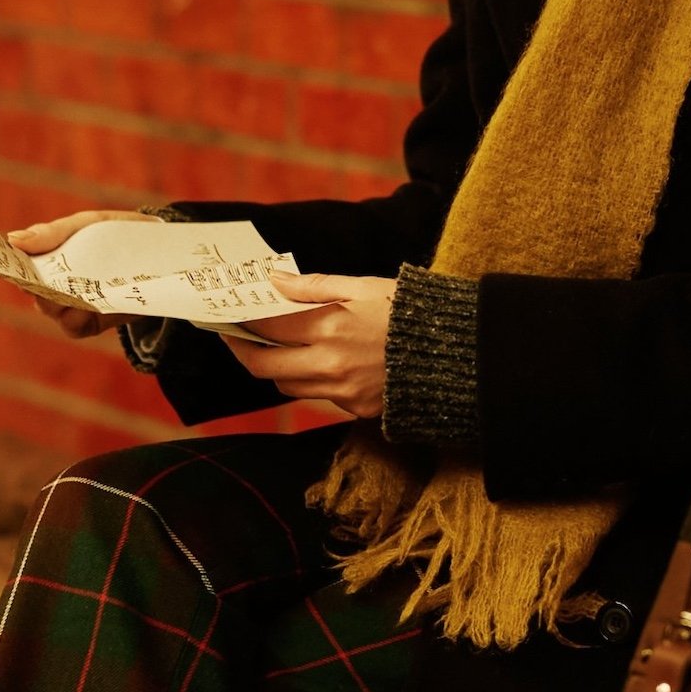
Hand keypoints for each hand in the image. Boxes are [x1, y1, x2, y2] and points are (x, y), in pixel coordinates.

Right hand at [7, 209, 155, 337]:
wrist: (160, 254)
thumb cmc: (116, 233)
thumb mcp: (88, 224)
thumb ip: (53, 233)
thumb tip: (12, 239)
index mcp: (46, 254)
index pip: (18, 263)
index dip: (10, 265)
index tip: (7, 262)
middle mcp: (52, 283)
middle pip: (32, 290)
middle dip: (38, 285)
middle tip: (49, 277)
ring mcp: (69, 304)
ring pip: (50, 310)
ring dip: (59, 301)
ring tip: (76, 288)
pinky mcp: (89, 322)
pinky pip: (73, 326)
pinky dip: (78, 317)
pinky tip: (91, 304)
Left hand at [231, 271, 397, 417]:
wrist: (456, 353)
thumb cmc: (411, 311)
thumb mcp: (364, 286)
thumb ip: (314, 286)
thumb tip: (276, 282)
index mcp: (330, 329)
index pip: (267, 329)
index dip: (244, 322)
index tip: (234, 314)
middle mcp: (329, 366)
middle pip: (265, 367)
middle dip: (244, 352)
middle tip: (236, 338)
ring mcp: (343, 392)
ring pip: (288, 387)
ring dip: (276, 368)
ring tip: (275, 348)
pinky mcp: (358, 409)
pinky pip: (319, 397)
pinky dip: (310, 380)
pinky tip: (317, 362)